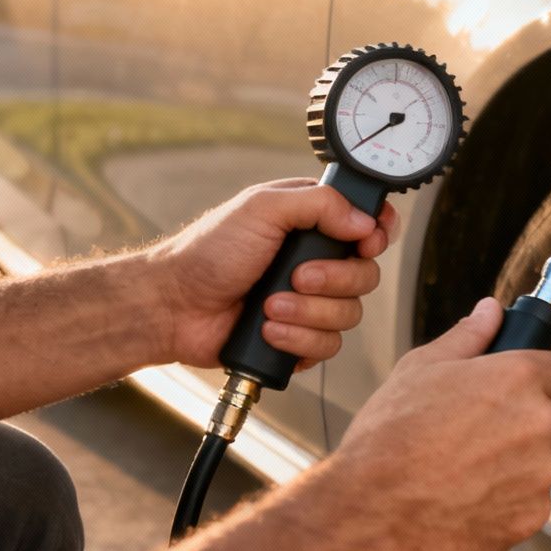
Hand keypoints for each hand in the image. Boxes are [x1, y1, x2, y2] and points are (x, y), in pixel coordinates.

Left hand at [145, 180, 398, 369]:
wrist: (174, 306)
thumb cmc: (208, 252)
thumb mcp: (262, 208)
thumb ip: (319, 204)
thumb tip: (363, 220)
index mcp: (312, 223)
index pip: (369, 225)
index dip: (375, 236)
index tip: (365, 243)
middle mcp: (316, 261)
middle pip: (366, 275)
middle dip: (334, 280)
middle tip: (297, 276)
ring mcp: (309, 301)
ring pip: (349, 315)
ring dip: (309, 312)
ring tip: (270, 305)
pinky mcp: (298, 337)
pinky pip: (327, 346)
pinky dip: (298, 339)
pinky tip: (269, 329)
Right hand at [325, 299, 550, 550]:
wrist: (372, 512)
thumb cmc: (389, 439)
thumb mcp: (419, 369)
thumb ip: (467, 337)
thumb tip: (489, 312)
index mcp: (519, 378)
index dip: (550, 381)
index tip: (532, 390)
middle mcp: (539, 423)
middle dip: (532, 425)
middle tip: (485, 434)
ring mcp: (539, 474)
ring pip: (544, 465)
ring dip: (519, 466)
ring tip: (467, 470)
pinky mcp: (531, 517)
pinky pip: (532, 504)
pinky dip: (509, 503)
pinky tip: (469, 497)